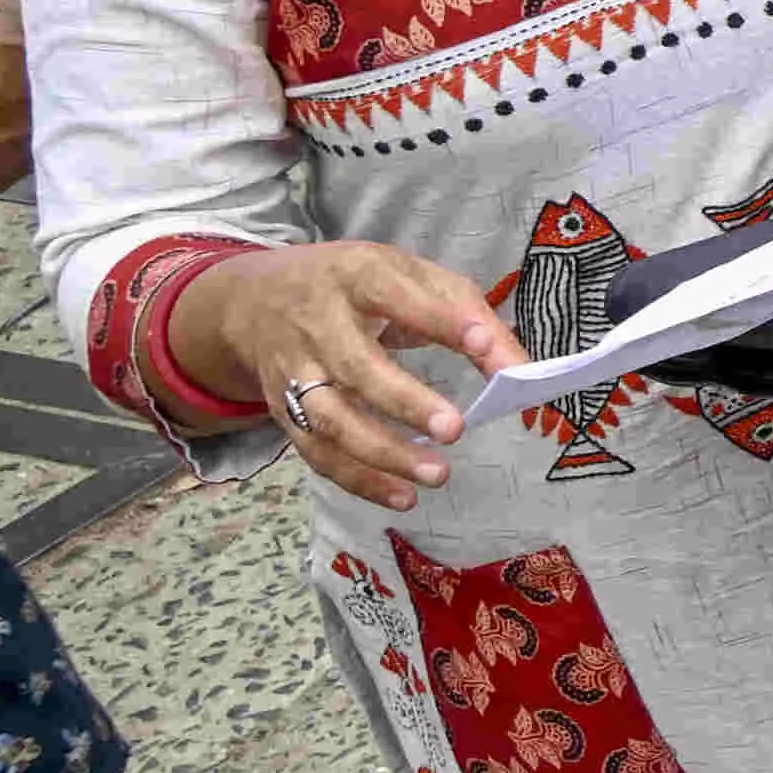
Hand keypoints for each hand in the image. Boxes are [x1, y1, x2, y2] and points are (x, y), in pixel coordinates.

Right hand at [190, 242, 507, 511]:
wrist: (255, 299)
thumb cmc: (357, 285)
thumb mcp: (410, 276)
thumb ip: (467, 314)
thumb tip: (518, 366)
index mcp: (355, 276)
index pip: (397, 296)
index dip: (440, 321)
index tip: (485, 348)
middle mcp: (317, 323)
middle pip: (356, 366)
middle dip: (405, 401)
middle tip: (455, 428)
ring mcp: (294, 370)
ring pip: (330, 419)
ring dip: (382, 453)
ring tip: (438, 474)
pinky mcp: (283, 409)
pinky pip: (316, 451)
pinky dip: (358, 479)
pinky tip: (403, 496)